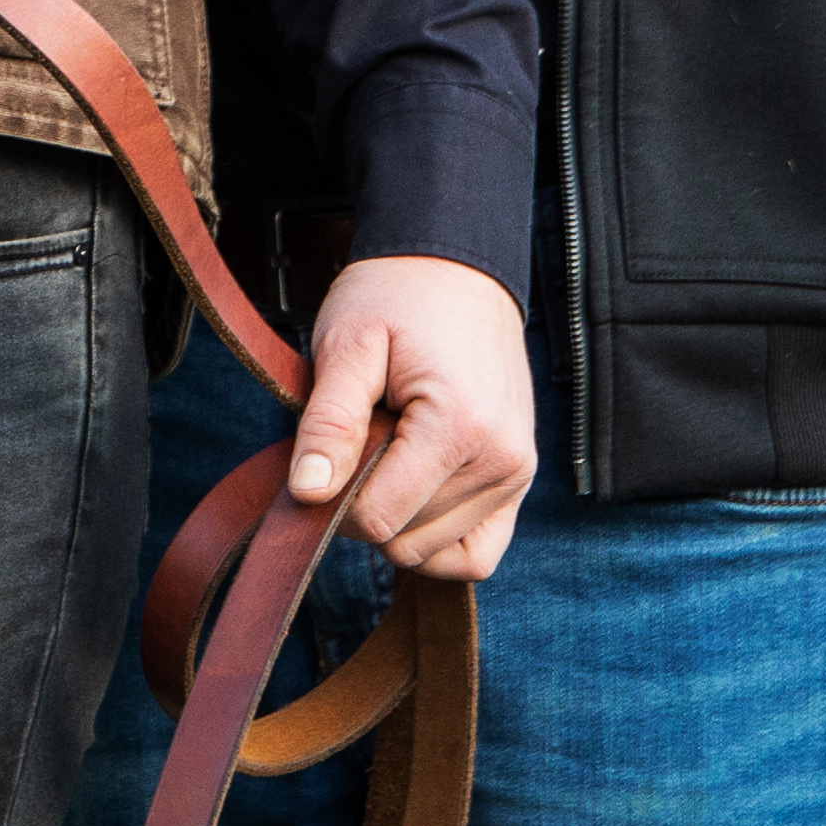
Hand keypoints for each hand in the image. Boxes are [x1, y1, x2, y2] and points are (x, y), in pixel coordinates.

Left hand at [289, 253, 533, 581]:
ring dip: (397, 513)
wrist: (455, 270)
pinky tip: (410, 494)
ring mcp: (516, 477)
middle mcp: (502, 462)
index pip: (379, 519)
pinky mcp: (518, 482)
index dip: (334, 497)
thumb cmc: (396, 298)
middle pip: (404, 540)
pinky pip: (476, 555)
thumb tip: (307, 494)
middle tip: (362, 435)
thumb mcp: (347, 344)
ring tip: (390, 446)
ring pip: (432, 553)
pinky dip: (435, 540)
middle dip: (364, 501)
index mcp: (460, 428)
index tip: (328, 450)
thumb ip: (327, 422)